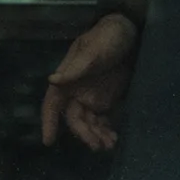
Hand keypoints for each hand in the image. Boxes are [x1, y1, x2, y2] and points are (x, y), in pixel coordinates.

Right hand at [40, 11, 138, 154]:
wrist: (131, 34)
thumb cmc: (108, 37)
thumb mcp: (93, 50)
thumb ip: (76, 68)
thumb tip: (52, 80)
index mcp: (67, 79)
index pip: (52, 103)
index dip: (49, 121)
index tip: (48, 141)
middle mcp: (76, 91)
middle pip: (74, 119)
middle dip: (84, 134)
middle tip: (97, 146)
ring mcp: (91, 97)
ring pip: (89, 123)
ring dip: (96, 135)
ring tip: (109, 145)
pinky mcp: (107, 100)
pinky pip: (102, 120)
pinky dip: (106, 131)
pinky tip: (114, 138)